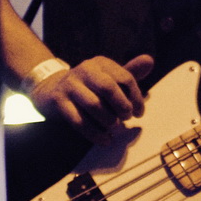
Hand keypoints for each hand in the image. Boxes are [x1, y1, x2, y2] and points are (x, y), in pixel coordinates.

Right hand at [30, 53, 154, 144]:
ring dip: (108, 120)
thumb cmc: (89, 86)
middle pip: (108, 88)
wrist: (51, 89)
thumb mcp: (109, 77)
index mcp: (101, 63)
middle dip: (122, 106)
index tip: (139, 113)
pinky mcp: (57, 101)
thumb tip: (150, 60)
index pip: (125, 77)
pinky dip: (95, 134)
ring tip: (115, 127)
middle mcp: (84, 70)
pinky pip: (78, 121)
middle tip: (127, 118)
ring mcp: (69, 85)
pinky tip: (105, 140)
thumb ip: (130, 72)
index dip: (136, 97)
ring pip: (93, 105)